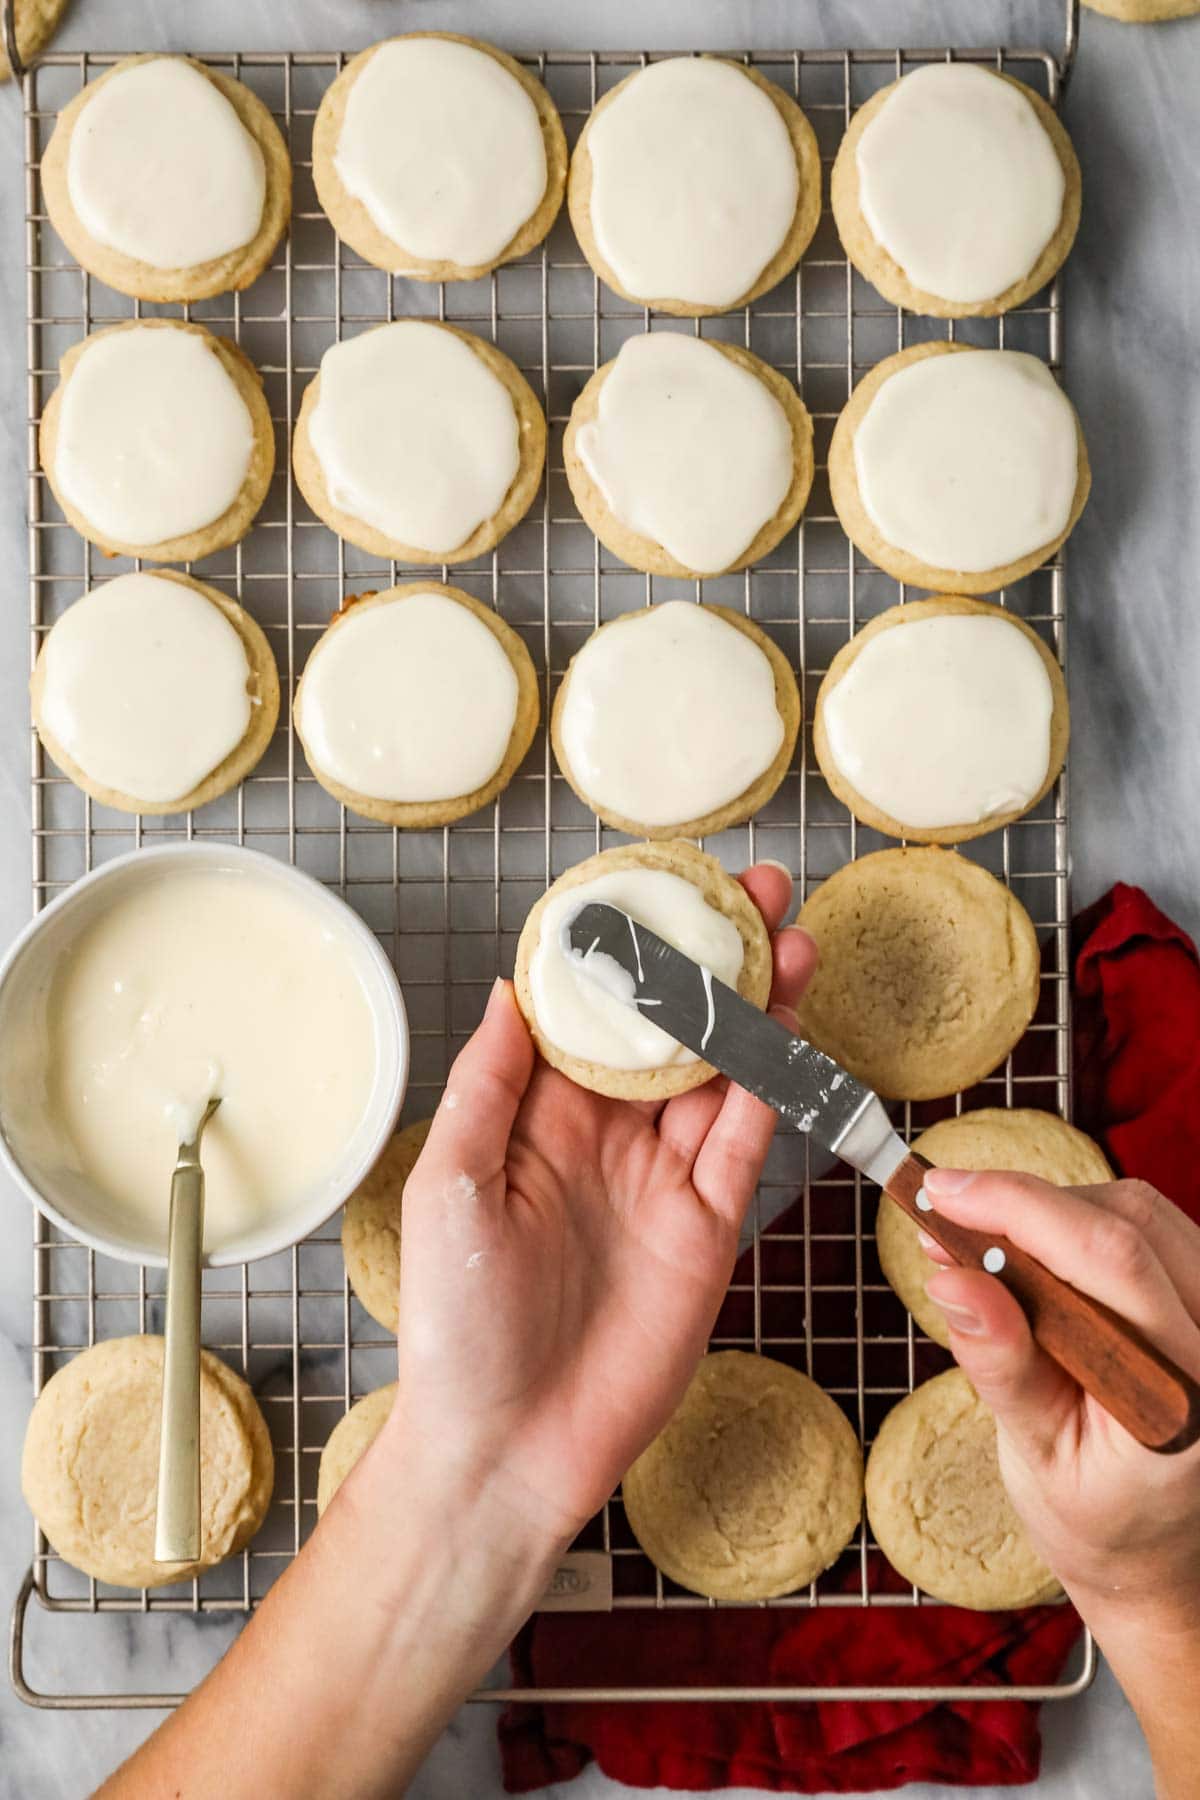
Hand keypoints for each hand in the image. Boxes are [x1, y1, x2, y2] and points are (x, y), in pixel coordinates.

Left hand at [381, 863, 815, 1548]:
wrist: (511, 1445)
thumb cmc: (458, 1323)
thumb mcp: (451, 1185)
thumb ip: (488, 1083)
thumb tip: (507, 982)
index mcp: (537, 1119)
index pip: (590, 1012)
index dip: (625, 950)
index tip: (657, 887)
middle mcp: (606, 1137)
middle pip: (670, 1028)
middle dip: (711, 960)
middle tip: (751, 892)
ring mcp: (663, 1179)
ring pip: (721, 1072)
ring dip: (755, 1007)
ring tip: (788, 940)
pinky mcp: (709, 1226)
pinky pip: (746, 1141)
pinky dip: (770, 1084)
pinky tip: (787, 1028)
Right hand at [921, 1167, 1199, 1629]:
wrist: (1155, 1548)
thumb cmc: (1097, 1518)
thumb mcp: (1036, 1456)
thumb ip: (1001, 1363)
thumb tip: (951, 1276)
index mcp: (1184, 1395)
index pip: (1112, 1263)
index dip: (1020, 1209)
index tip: (940, 1194)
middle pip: (1129, 1223)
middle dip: (1025, 1200)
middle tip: (941, 1206)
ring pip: (1141, 1211)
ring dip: (1051, 1206)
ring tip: (975, 1235)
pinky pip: (1151, 1227)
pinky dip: (1079, 1219)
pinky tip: (1029, 1246)